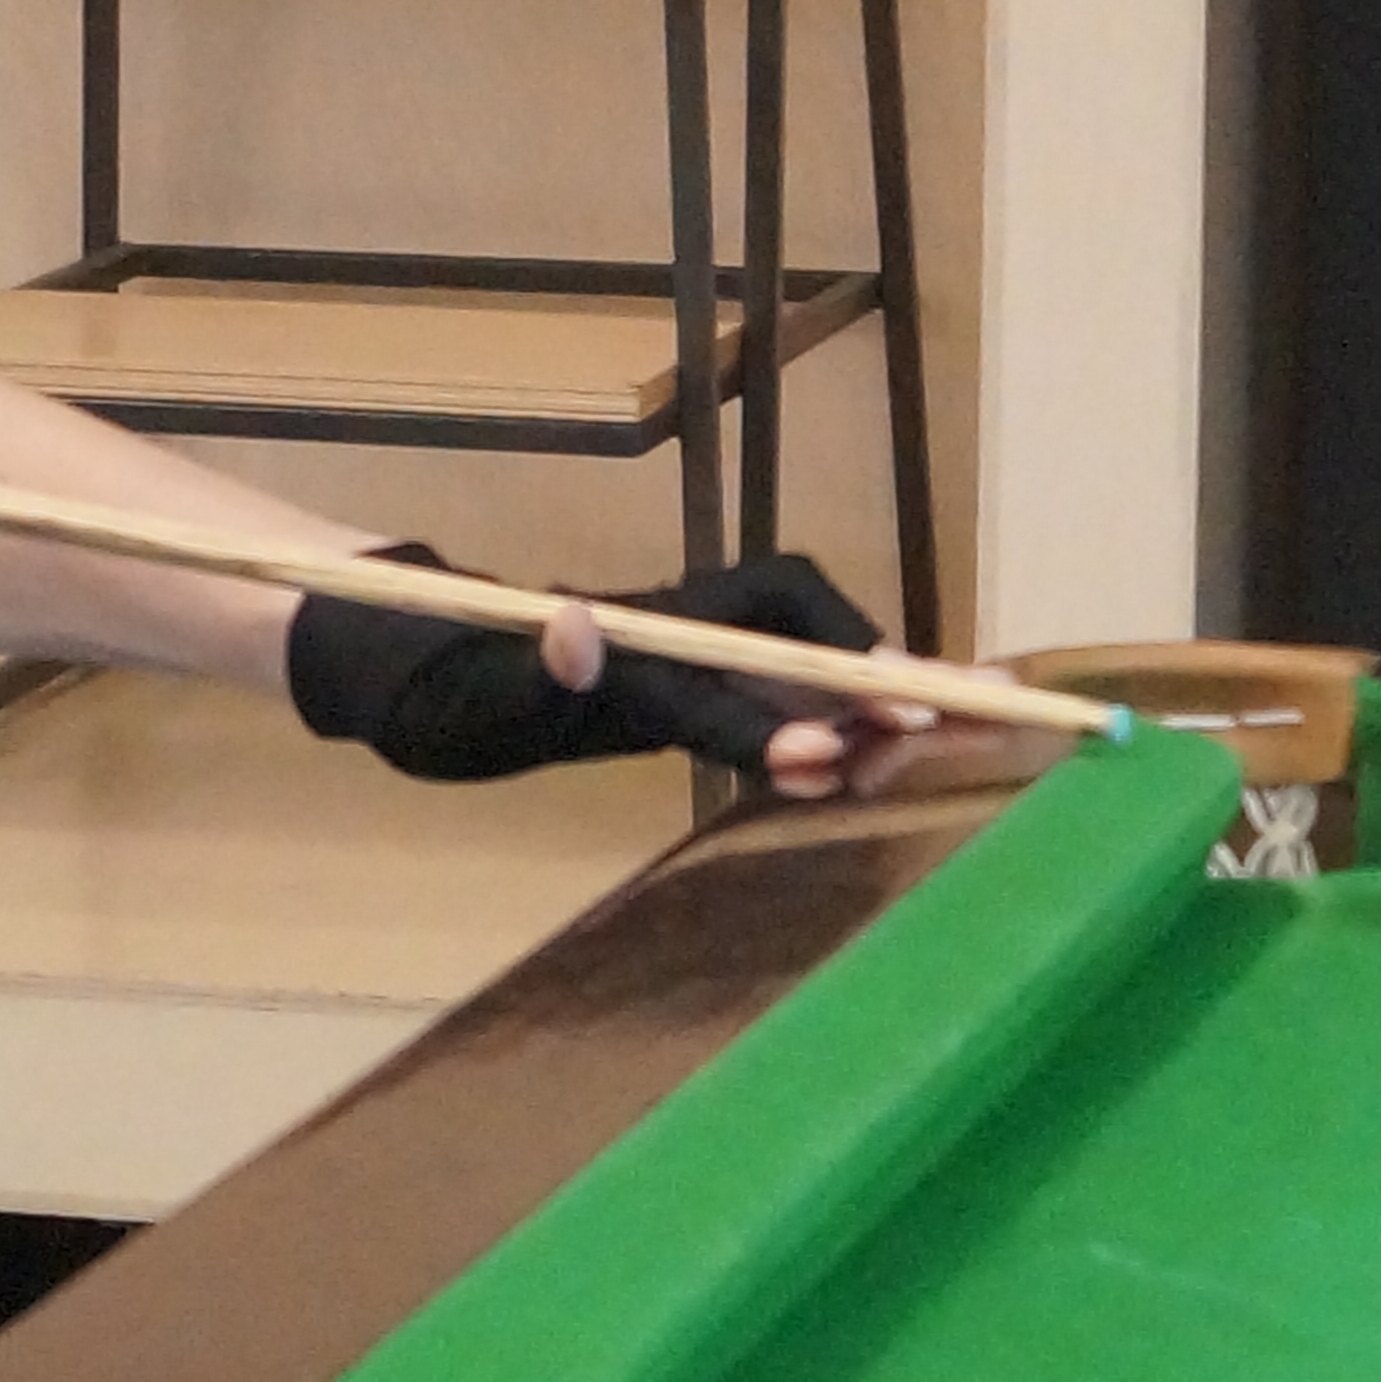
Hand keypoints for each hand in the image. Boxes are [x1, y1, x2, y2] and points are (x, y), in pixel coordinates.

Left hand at [287, 548, 917, 798]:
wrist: (421, 666)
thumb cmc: (443, 690)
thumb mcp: (470, 698)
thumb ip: (529, 673)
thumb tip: (575, 627)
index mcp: (625, 641)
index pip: (718, 669)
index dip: (772, 711)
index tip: (827, 754)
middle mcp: (675, 635)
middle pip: (795, 628)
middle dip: (874, 668)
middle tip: (960, 714)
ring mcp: (691, 657)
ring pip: (801, 658)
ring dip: (871, 693)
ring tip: (948, 732)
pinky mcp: (697, 686)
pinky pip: (784, 693)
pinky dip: (844, 715)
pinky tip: (889, 748)